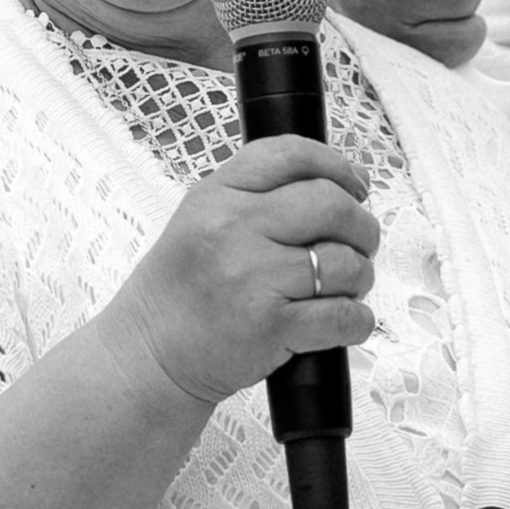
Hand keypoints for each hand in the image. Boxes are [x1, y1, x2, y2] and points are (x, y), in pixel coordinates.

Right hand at [100, 135, 378, 414]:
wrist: (148, 353)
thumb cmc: (183, 290)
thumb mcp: (204, 219)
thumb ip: (264, 194)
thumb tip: (353, 179)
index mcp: (218, 195)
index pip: (292, 155)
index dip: (338, 167)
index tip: (355, 187)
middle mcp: (234, 229)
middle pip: (332, 205)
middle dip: (361, 227)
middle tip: (358, 246)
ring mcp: (253, 277)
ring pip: (345, 263)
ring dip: (359, 278)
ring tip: (341, 288)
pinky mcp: (270, 326)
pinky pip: (343, 316)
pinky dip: (355, 321)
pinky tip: (342, 322)